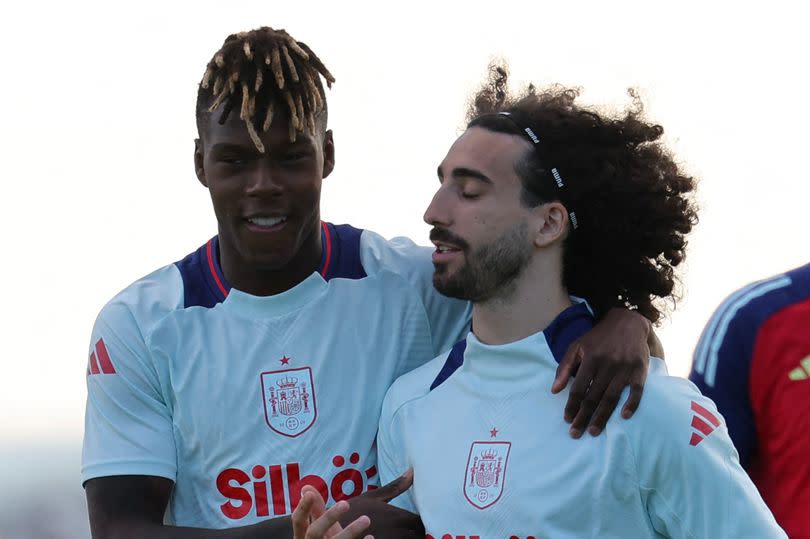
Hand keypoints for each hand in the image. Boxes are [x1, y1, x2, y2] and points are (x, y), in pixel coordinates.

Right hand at [292, 486, 371, 538]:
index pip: (298, 522)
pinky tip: (371, 537)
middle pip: (314, 533)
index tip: (309, 494)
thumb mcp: (319, 530)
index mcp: (302, 538)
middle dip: (328, 517)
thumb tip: (306, 487)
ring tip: (366, 518)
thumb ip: (314, 510)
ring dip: (351, 530)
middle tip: (346, 503)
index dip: (302, 508)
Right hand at [341, 469, 423, 538]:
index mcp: (396, 517)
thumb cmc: (351, 511)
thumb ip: (394, 487)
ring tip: (399, 533)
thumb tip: (412, 471)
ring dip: (406, 538)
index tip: (415, 519)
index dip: (421, 522)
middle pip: (417, 536)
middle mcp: (395, 533)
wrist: (327, 529)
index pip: (420, 522)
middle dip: (415, 532)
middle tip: (409, 528)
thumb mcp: (371, 497)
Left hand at [552, 308, 650, 437]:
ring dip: (602, 416)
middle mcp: (608, 364)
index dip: (572, 405)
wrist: (628, 323)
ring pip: (611, 397)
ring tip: (593, 431)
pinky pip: (636, 391)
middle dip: (583, 416)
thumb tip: (554, 390)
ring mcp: (625, 368)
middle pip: (594, 396)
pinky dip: (631, 404)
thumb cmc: (598, 338)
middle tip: (575, 433)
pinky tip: (623, 417)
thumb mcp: (577, 346)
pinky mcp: (640, 370)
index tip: (567, 420)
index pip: (579, 388)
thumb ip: (564, 367)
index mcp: (590, 358)